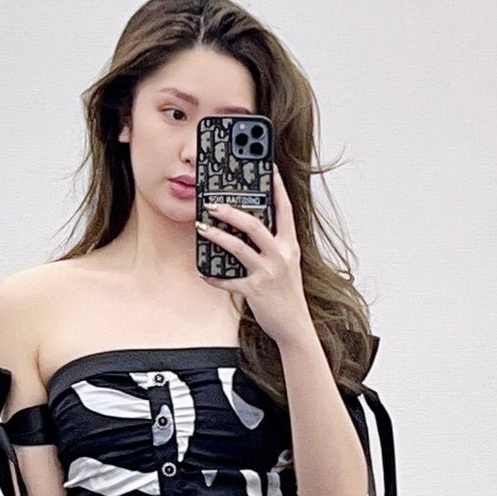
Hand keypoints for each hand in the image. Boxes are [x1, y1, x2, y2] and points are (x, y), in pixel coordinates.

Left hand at [196, 167, 309, 350]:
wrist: (295, 325)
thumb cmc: (288, 293)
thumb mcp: (287, 264)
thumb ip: (274, 245)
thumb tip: (249, 227)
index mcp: (290, 245)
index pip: (285, 210)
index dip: (277, 188)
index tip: (268, 170)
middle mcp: (281, 256)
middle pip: (255, 225)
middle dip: (232, 212)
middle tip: (213, 204)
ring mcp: (268, 273)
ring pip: (239, 248)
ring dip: (217, 236)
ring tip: (202, 228)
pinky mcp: (255, 291)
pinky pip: (229, 281)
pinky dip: (214, 277)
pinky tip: (203, 272)